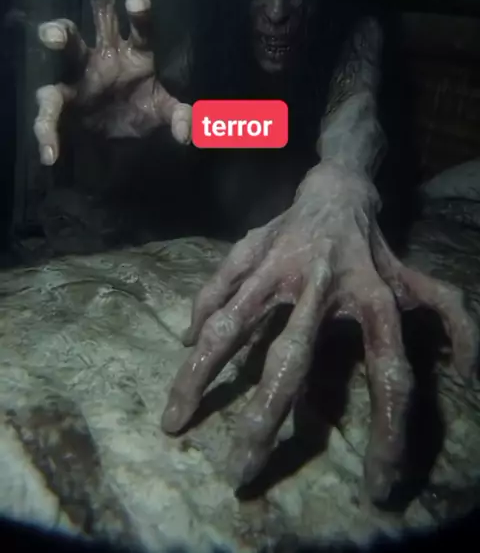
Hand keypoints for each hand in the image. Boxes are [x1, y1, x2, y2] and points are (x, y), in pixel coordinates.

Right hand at [34, 0, 191, 165]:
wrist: (116, 146)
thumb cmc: (142, 113)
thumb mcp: (165, 114)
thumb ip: (180, 117)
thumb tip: (189, 131)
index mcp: (137, 51)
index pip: (140, 23)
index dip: (140, 10)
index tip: (137, 3)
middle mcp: (106, 52)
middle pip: (99, 9)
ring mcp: (80, 73)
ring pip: (66, 46)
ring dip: (58, 34)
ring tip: (54, 36)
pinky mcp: (62, 100)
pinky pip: (50, 110)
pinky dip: (48, 132)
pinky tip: (50, 153)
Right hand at [162, 161, 477, 503]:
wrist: (339, 188)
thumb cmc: (376, 250)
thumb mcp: (417, 281)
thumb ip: (451, 320)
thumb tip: (467, 372)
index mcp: (373, 296)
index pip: (388, 371)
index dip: (389, 429)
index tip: (378, 484)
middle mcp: (323, 282)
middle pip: (290, 359)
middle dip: (264, 419)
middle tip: (239, 472)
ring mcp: (279, 262)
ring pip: (234, 322)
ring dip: (202, 372)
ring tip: (174, 418)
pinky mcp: (251, 246)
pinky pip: (219, 284)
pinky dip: (200, 315)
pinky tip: (187, 346)